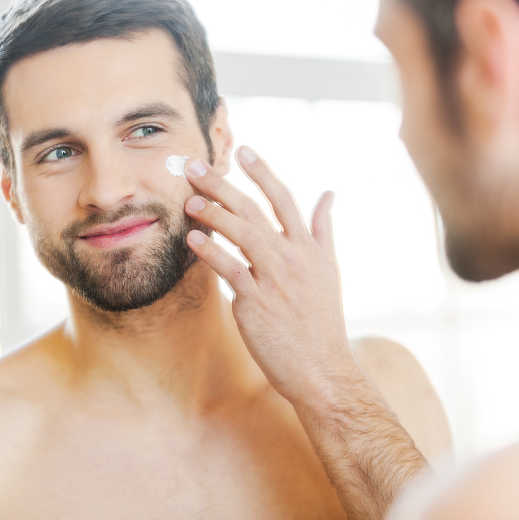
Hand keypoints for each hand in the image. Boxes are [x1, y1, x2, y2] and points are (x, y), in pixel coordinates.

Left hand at [183, 146, 360, 401]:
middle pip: (254, 210)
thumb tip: (328, 194)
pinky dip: (211, 251)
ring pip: (242, 234)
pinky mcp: (257, 302)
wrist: (322, 368)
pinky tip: (193, 239)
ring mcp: (275, 279)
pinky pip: (230, 269)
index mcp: (310, 248)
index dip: (263, 173)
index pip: (284, 199)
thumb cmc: (322, 321)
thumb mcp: (329, 270)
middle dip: (221, 184)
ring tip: (189, 200)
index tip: (243, 151)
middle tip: (193, 166)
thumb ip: (322, 230)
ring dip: (213, 213)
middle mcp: (293, 257)